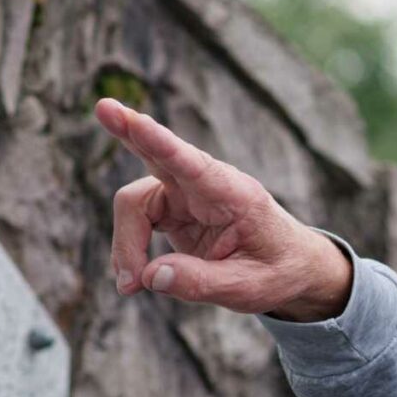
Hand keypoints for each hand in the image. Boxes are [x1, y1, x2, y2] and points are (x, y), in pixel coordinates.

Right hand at [96, 100, 354, 320]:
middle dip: (128, 132)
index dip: (156, 139)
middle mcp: (205, 186)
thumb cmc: (278, 270)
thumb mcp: (248, 288)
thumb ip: (201, 283)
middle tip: (103, 108)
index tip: (126, 115)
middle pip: (154, 159)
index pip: (190, 162)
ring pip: (135, 203)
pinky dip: (128, 249)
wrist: (293, 268)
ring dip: (125, 244)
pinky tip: (134, 280)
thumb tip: (149, 276)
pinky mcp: (172, 211)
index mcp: (233, 194)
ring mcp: (185, 195)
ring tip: (130, 286)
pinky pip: (137, 222)